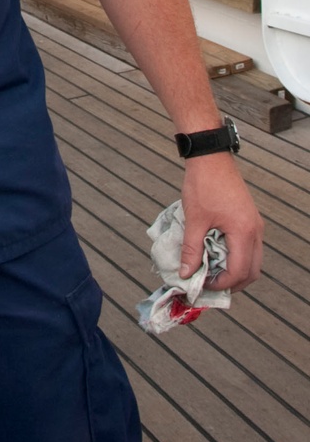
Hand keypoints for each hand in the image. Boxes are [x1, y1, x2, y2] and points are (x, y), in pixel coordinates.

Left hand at [180, 153, 262, 290]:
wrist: (210, 158)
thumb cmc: (203, 185)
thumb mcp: (194, 219)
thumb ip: (191, 249)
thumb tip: (186, 273)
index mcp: (244, 232)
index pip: (239, 271)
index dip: (221, 283)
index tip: (202, 284)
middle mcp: (255, 231)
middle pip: (251, 271)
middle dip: (232, 283)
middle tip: (209, 284)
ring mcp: (254, 225)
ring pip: (253, 260)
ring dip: (235, 270)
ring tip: (211, 271)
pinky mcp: (249, 219)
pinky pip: (249, 247)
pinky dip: (236, 256)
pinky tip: (216, 254)